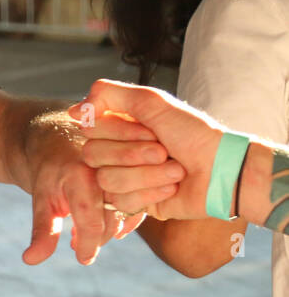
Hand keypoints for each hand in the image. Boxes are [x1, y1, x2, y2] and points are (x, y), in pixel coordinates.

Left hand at [20, 110, 153, 265]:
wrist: (58, 139)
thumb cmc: (48, 174)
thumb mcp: (41, 200)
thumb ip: (42, 231)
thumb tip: (30, 261)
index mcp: (81, 176)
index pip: (92, 222)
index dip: (88, 246)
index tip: (82, 259)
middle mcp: (107, 170)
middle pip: (112, 220)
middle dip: (99, 239)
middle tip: (79, 243)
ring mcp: (124, 168)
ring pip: (128, 212)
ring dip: (113, 230)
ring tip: (91, 232)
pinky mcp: (135, 171)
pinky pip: (140, 202)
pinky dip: (127, 218)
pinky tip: (110, 224)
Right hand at [71, 79, 211, 219]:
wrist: (222, 170)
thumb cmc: (193, 133)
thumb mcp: (152, 102)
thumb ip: (108, 94)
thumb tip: (75, 111)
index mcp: (119, 125)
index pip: (90, 129)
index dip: (118, 131)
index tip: (150, 129)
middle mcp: (117, 150)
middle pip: (93, 155)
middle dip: (133, 154)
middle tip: (164, 151)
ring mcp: (124, 177)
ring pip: (107, 180)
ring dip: (147, 175)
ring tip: (174, 170)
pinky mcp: (134, 202)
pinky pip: (121, 202)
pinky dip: (151, 193)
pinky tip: (171, 188)